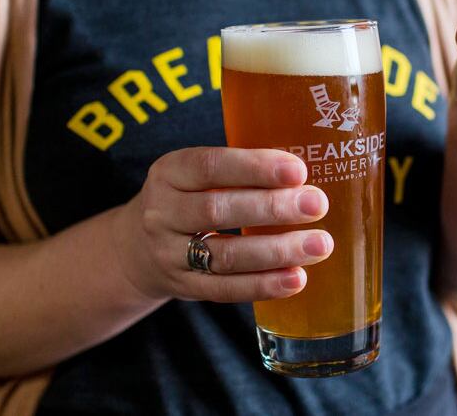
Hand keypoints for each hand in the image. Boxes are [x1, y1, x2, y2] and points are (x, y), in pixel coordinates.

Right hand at [111, 147, 332, 302]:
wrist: (137, 247)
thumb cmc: (189, 198)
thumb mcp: (197, 174)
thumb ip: (241, 170)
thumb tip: (311, 169)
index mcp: (169, 172)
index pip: (210, 166)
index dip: (254, 168)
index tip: (298, 171)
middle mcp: (162, 212)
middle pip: (217, 210)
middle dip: (273, 208)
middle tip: (317, 204)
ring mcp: (169, 254)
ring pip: (224, 256)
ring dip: (276, 251)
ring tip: (319, 244)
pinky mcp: (183, 288)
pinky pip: (224, 290)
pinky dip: (262, 285)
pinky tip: (296, 278)